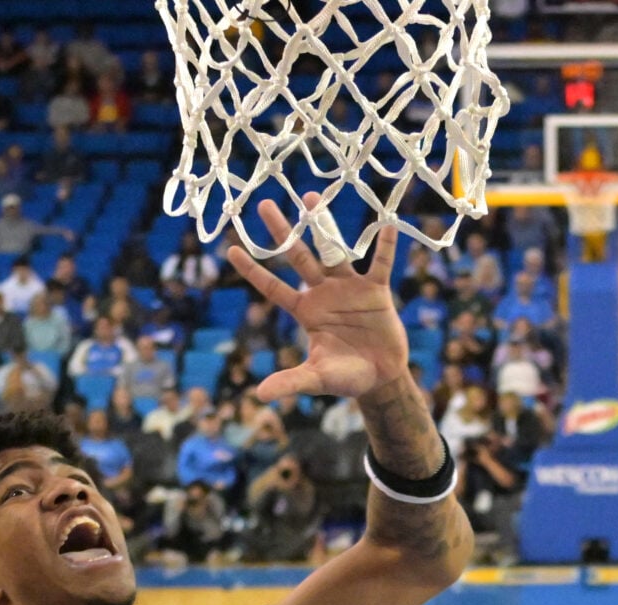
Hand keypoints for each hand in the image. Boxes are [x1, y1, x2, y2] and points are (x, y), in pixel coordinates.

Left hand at [228, 196, 410, 405]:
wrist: (380, 378)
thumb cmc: (345, 377)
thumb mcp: (316, 378)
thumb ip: (291, 381)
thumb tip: (260, 395)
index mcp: (305, 311)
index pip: (273, 287)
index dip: (253, 270)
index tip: (230, 249)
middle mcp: (323, 293)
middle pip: (298, 257)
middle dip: (283, 232)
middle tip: (264, 204)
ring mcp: (349, 288)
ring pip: (333, 250)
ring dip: (323, 224)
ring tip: (312, 196)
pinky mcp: (376, 291)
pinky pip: (380, 264)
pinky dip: (384, 247)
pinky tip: (387, 224)